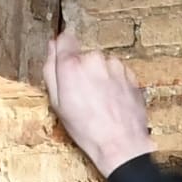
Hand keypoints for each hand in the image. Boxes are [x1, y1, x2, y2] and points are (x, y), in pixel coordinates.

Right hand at [46, 34, 154, 175]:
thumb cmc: (86, 129)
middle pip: (83, 56)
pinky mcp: (130, 74)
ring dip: (99, 77)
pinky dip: (113, 83)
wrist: (121, 143)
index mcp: (71, 65)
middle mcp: (94, 59)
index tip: (64, 61)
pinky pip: (116, 73)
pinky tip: (111, 102)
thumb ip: (51, 69)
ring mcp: (114, 66)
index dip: (63, 50)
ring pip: (101, 65)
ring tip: (99, 102)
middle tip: (82, 96)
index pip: (65, 39)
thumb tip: (52, 47)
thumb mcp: (56, 103)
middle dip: (82, 71)